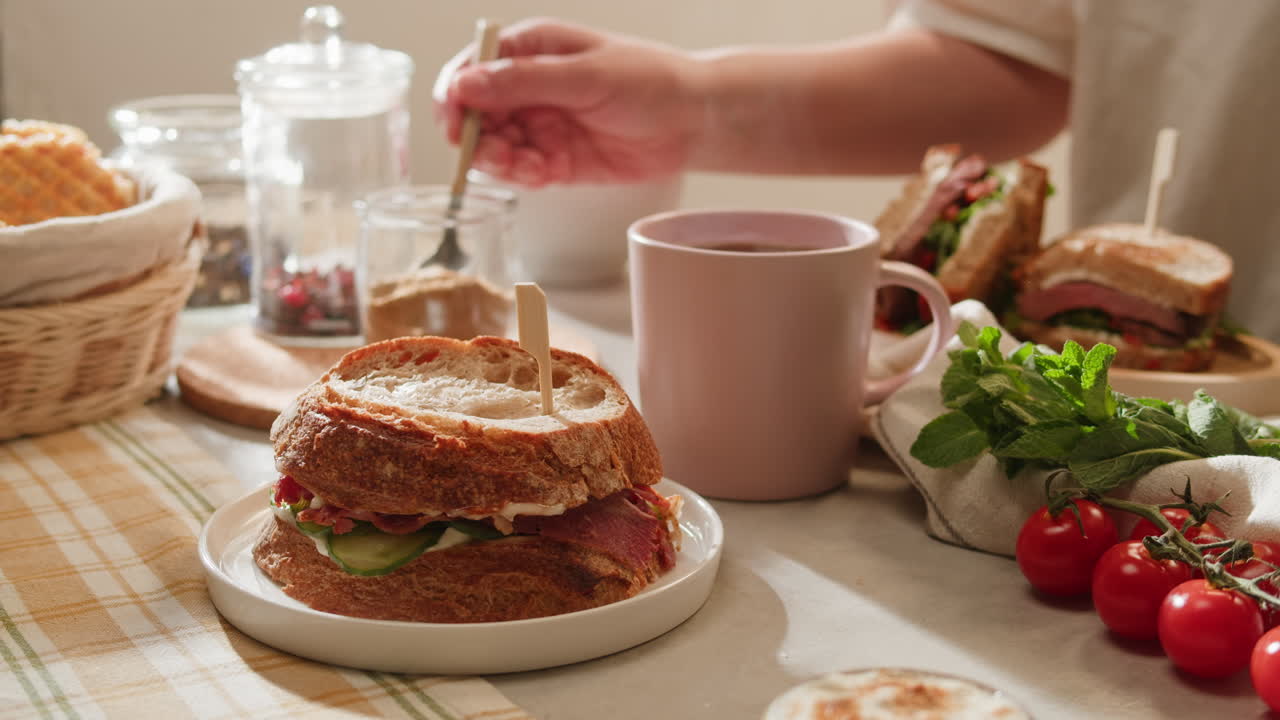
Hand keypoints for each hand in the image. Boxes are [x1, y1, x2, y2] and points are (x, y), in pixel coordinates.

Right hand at [434, 18, 700, 186]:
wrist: (694, 121)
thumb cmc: (650, 80)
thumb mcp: (586, 75)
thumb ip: (525, 82)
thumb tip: (465, 84)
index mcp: (530, 49)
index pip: (470, 69)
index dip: (455, 97)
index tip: (457, 125)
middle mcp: (528, 87)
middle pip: (475, 115)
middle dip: (478, 139)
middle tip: (498, 154)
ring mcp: (540, 125)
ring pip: (495, 148)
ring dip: (501, 162)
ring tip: (529, 167)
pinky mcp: (555, 160)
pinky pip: (522, 172)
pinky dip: (524, 178)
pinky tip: (543, 175)